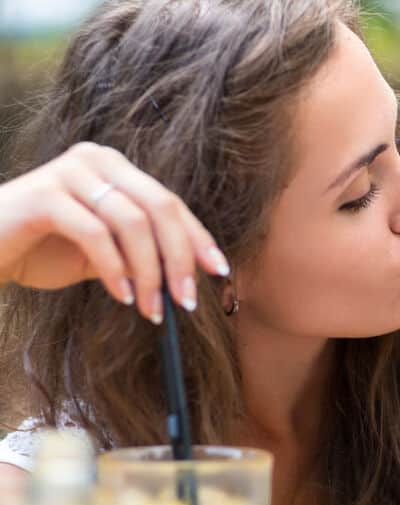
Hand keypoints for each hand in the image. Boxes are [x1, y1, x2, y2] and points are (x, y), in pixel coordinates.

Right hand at [0, 142, 229, 322]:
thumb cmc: (41, 248)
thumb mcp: (104, 254)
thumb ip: (140, 255)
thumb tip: (186, 278)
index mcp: (117, 169)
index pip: (171, 204)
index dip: (199, 238)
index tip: (219, 271)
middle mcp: (98, 160)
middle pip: (160, 208)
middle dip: (180, 258)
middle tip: (187, 300)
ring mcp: (70, 172)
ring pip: (132, 222)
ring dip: (149, 272)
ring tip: (151, 309)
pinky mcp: (44, 194)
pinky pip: (94, 234)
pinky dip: (114, 269)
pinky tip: (121, 297)